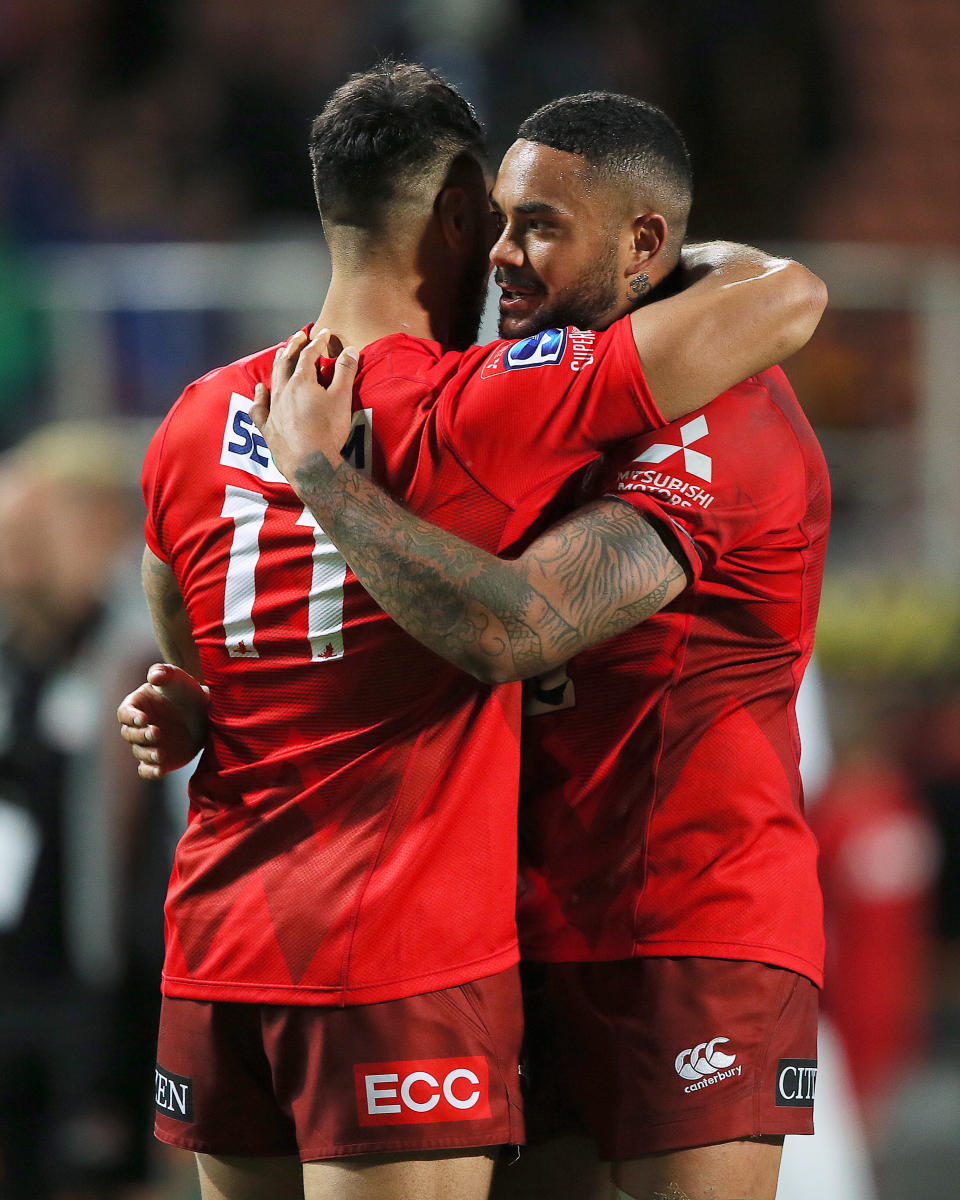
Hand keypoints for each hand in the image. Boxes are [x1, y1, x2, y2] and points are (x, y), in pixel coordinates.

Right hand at [117, 663, 209, 779]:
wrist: (205, 711)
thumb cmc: (185, 690)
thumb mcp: (176, 677)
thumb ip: (163, 672)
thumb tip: (154, 677)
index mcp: (136, 705)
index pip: (124, 713)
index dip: (131, 717)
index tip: (144, 718)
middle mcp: (138, 727)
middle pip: (129, 734)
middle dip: (140, 735)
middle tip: (156, 732)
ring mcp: (148, 744)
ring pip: (139, 752)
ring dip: (147, 754)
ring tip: (161, 754)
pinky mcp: (159, 759)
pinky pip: (147, 769)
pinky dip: (151, 772)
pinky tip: (160, 770)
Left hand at [249, 328, 359, 487]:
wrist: (311, 465)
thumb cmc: (328, 431)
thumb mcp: (342, 399)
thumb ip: (345, 372)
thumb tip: (349, 350)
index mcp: (301, 382)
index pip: (309, 355)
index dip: (317, 342)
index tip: (324, 334)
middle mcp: (283, 392)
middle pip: (286, 362)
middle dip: (294, 347)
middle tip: (299, 336)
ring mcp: (274, 409)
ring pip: (273, 380)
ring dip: (277, 364)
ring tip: (280, 353)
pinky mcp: (268, 427)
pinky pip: (260, 408)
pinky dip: (259, 397)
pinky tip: (259, 390)